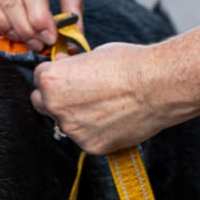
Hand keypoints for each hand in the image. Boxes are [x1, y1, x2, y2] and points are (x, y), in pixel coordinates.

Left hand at [30, 43, 163, 153]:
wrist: (160, 86)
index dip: (55, 76)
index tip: (68, 76)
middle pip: (42, 103)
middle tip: (80, 93)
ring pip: (65, 123)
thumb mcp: (91, 54)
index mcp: (51, 80)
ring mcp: (72, 129)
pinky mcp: (90, 145)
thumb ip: (70, 67)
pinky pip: (85, 138)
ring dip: (77, 116)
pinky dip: (95, 131)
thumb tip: (64, 68)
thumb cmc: (130, 65)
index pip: (39, 78)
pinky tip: (113, 119)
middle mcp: (55, 106)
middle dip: (56, 98)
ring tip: (105, 105)